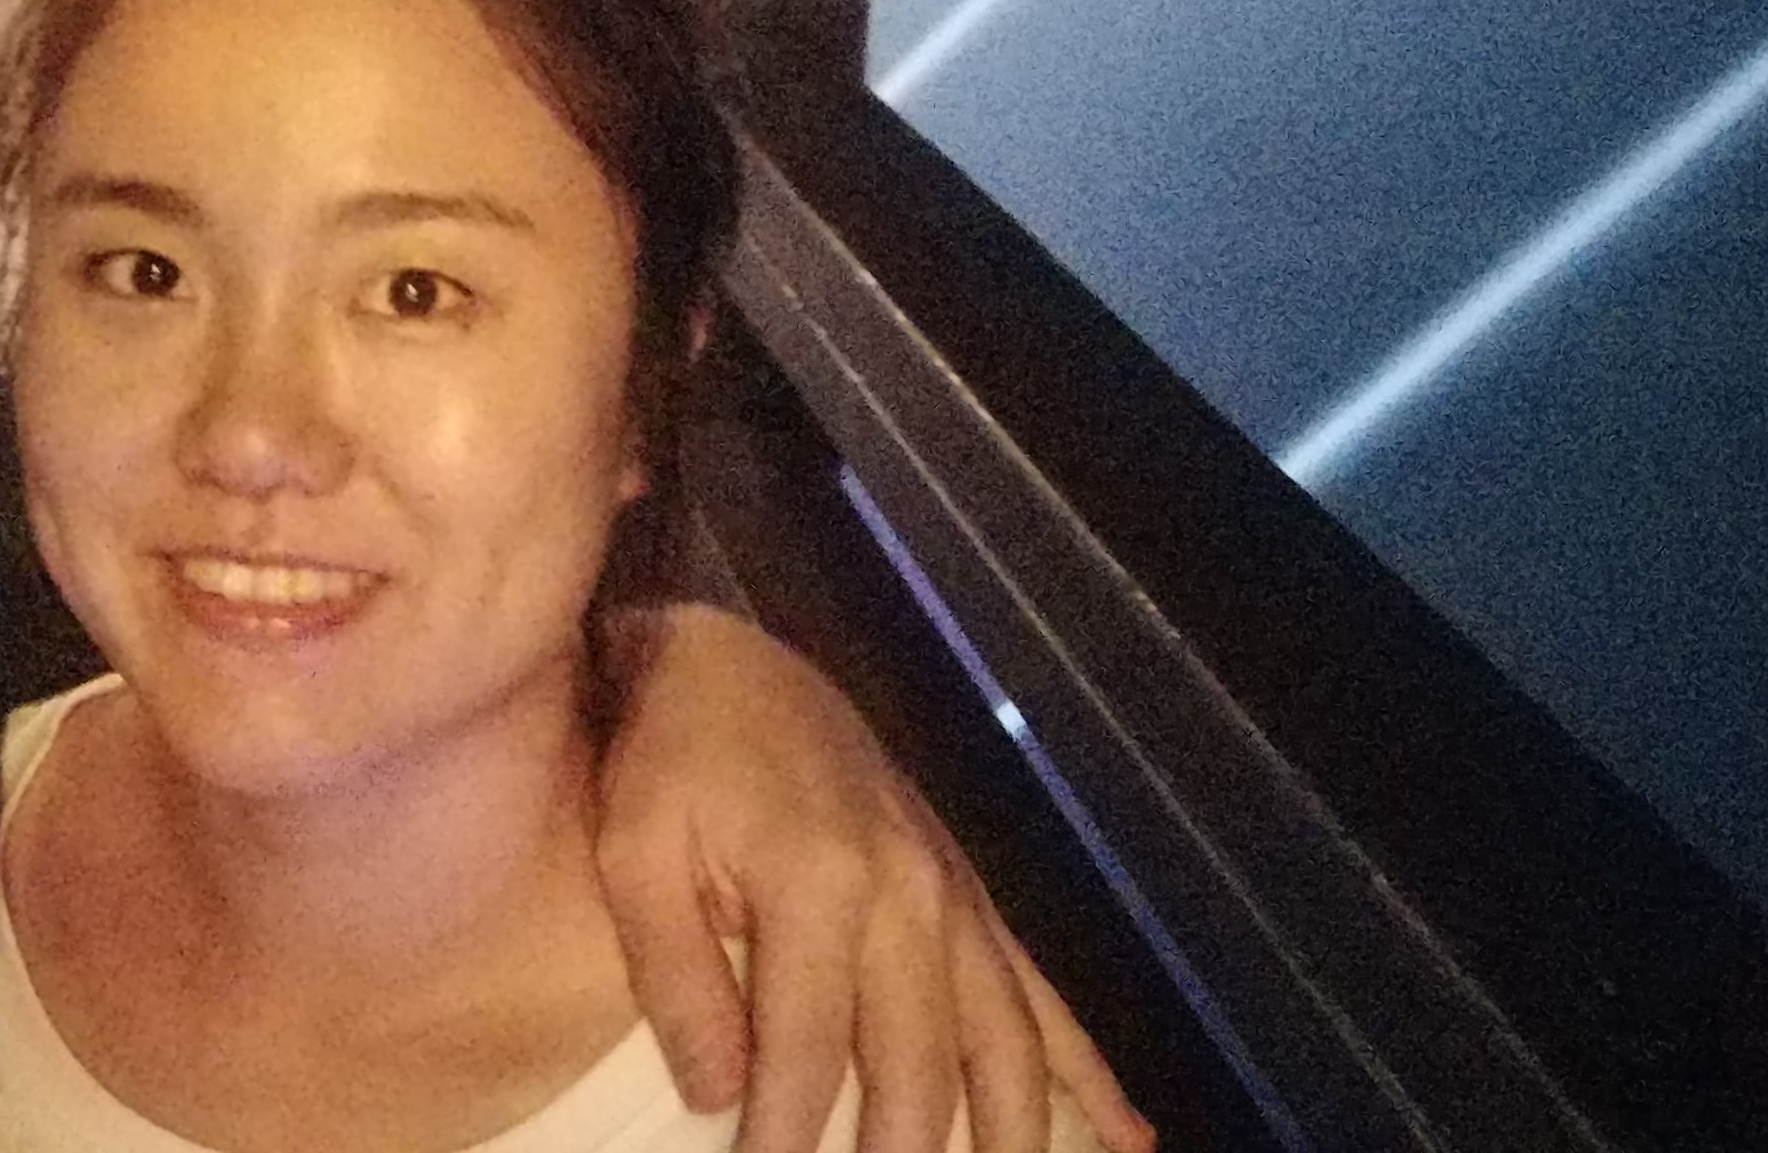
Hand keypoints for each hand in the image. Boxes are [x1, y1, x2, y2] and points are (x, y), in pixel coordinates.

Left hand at [595, 606, 1151, 1152]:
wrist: (728, 663)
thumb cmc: (666, 758)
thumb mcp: (635, 850)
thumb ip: (673, 976)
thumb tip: (720, 1097)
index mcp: (820, 880)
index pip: (808, 1057)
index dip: (785, 1144)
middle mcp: (908, 893)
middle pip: (919, 1069)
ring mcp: (952, 893)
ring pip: (1005, 1046)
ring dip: (1012, 1139)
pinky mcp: (968, 890)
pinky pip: (1040, 990)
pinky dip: (1087, 1071)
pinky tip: (1131, 1140)